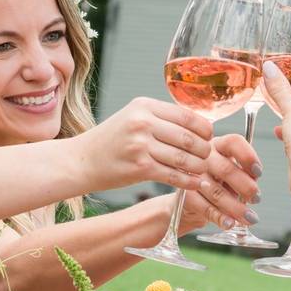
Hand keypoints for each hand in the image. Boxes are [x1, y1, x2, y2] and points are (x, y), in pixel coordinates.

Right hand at [80, 97, 213, 191]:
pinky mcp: (140, 168)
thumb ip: (161, 118)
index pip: (187, 115)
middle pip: (189, 137)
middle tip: (207, 156)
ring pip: (184, 157)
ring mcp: (141, 146)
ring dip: (198, 166)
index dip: (204, 128)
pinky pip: (173, 175)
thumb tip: (197, 125)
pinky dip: (188, 181)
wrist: (81, 161)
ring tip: (202, 170)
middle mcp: (143, 123)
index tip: (209, 136)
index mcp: (144, 106)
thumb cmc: (110, 141)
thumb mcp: (132, 117)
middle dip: (204, 149)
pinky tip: (195, 183)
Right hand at [179, 135, 261, 232]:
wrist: (193, 200)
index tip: (258, 173)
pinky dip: (220, 218)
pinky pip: (205, 208)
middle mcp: (204, 157)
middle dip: (245, 187)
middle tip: (256, 199)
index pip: (234, 142)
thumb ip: (246, 174)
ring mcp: (192, 176)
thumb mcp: (235, 173)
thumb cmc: (220, 182)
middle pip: (226, 169)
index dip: (248, 157)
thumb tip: (254, 185)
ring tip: (249, 218)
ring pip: (216, 192)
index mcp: (219, 145)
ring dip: (236, 208)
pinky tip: (230, 223)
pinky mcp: (186, 195)